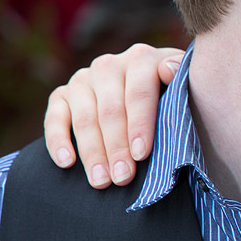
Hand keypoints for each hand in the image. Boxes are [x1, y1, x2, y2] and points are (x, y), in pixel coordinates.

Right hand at [43, 44, 184, 186]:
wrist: (150, 87)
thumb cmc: (173, 93)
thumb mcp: (185, 84)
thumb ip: (182, 79)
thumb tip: (168, 70)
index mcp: (142, 59)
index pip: (139, 94)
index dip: (140, 125)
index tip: (142, 155)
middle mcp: (109, 65)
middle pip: (111, 111)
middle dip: (117, 147)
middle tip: (123, 178)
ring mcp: (83, 79)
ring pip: (84, 119)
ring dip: (92, 152)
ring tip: (102, 181)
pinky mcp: (62, 94)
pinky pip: (54, 118)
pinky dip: (58, 141)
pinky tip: (66, 163)